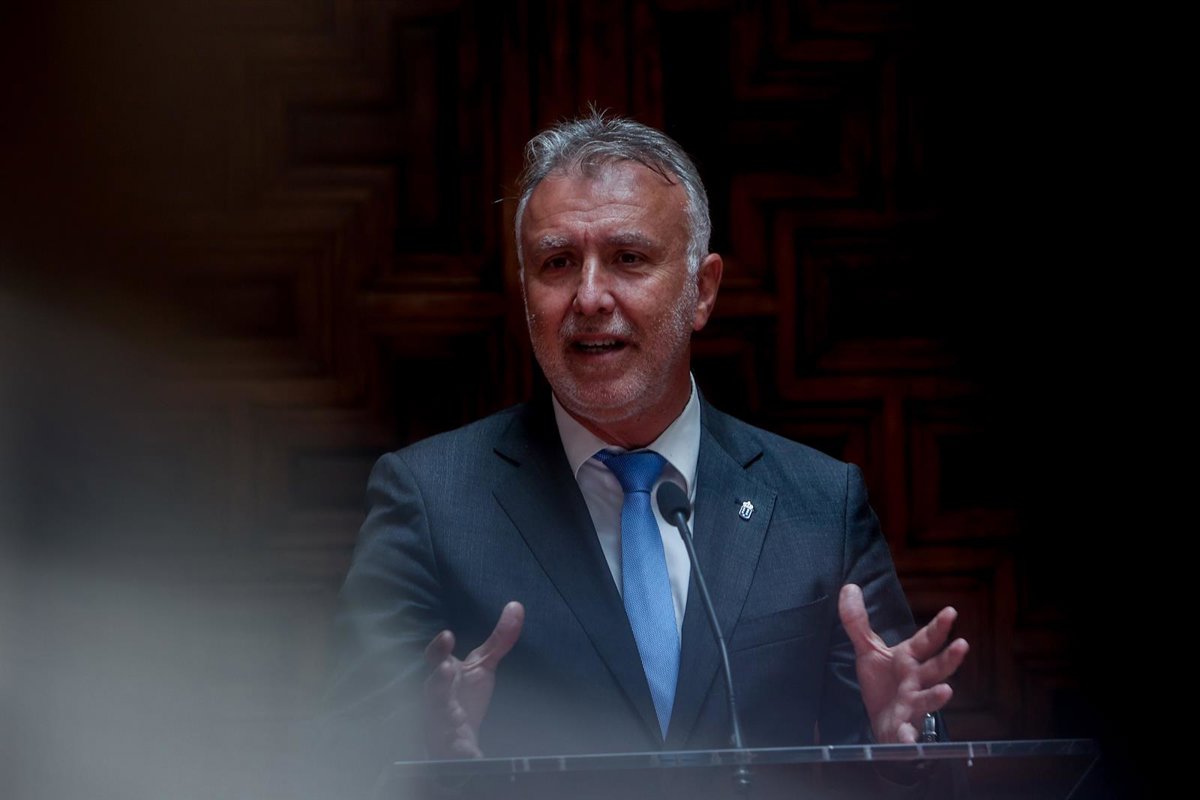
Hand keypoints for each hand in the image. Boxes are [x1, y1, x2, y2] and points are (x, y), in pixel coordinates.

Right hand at [422, 601, 524, 757]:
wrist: (456, 738)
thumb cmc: (464, 695)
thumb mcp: (483, 666)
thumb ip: (499, 639)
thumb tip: (517, 605)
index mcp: (444, 675)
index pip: (435, 659)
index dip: (438, 649)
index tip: (447, 635)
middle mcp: (438, 698)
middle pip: (433, 690)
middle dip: (438, 680)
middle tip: (446, 669)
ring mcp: (441, 724)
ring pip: (438, 720)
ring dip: (445, 716)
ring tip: (456, 715)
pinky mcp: (451, 747)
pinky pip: (455, 751)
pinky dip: (463, 753)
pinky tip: (473, 756)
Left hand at [838, 584, 967, 743]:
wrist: (881, 721)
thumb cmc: (882, 682)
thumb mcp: (867, 650)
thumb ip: (858, 622)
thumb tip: (849, 587)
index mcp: (909, 659)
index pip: (926, 640)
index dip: (939, 626)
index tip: (951, 611)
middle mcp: (916, 680)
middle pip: (936, 668)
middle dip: (949, 658)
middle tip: (962, 645)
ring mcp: (912, 704)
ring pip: (928, 700)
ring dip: (936, 697)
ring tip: (947, 691)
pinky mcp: (903, 727)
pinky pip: (907, 733)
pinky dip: (909, 737)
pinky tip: (909, 741)